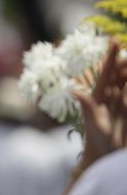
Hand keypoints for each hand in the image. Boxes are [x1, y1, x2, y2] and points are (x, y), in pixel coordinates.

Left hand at [72, 42, 126, 170]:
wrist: (106, 154)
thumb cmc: (97, 139)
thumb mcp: (93, 122)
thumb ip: (86, 105)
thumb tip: (73, 89)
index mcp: (99, 94)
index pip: (106, 71)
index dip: (110, 56)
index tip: (114, 40)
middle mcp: (110, 94)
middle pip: (120, 72)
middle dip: (125, 61)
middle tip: (126, 50)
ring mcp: (121, 101)